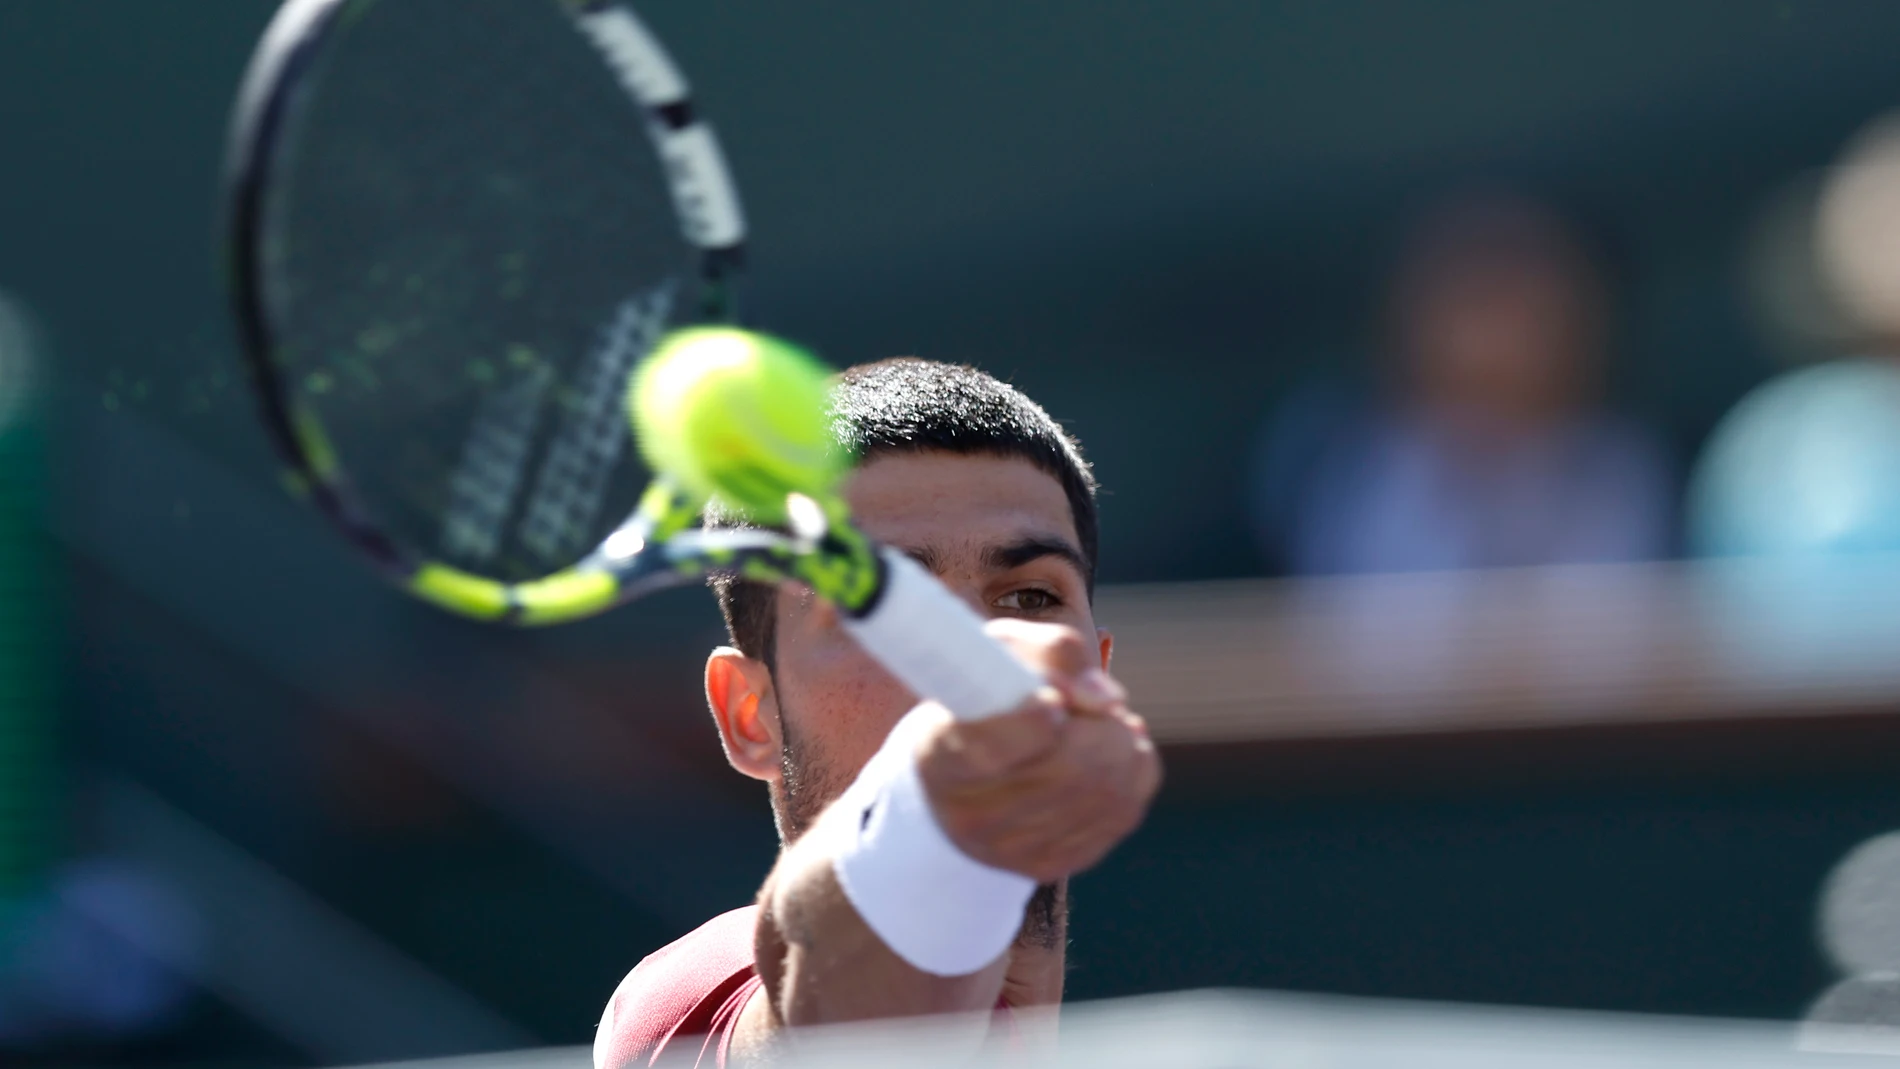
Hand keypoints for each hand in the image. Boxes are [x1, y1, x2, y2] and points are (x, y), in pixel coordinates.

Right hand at [913, 619, 1161, 883]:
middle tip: (1094, 705)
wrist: (963, 773)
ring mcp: (1012, 849)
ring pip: (1107, 792)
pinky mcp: (1051, 863)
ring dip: (1123, 744)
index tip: (1052, 700)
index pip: (992, 750)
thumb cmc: (983, 699)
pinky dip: (1133, 773)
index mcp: (942, 756)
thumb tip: (1106, 699)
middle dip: (1101, 726)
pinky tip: (1111, 754)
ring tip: (1102, 723)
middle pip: (1068, 770)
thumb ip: (1051, 654)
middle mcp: (971, 816)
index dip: (1033, 722)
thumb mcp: (999, 655)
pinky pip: (1123, 813)